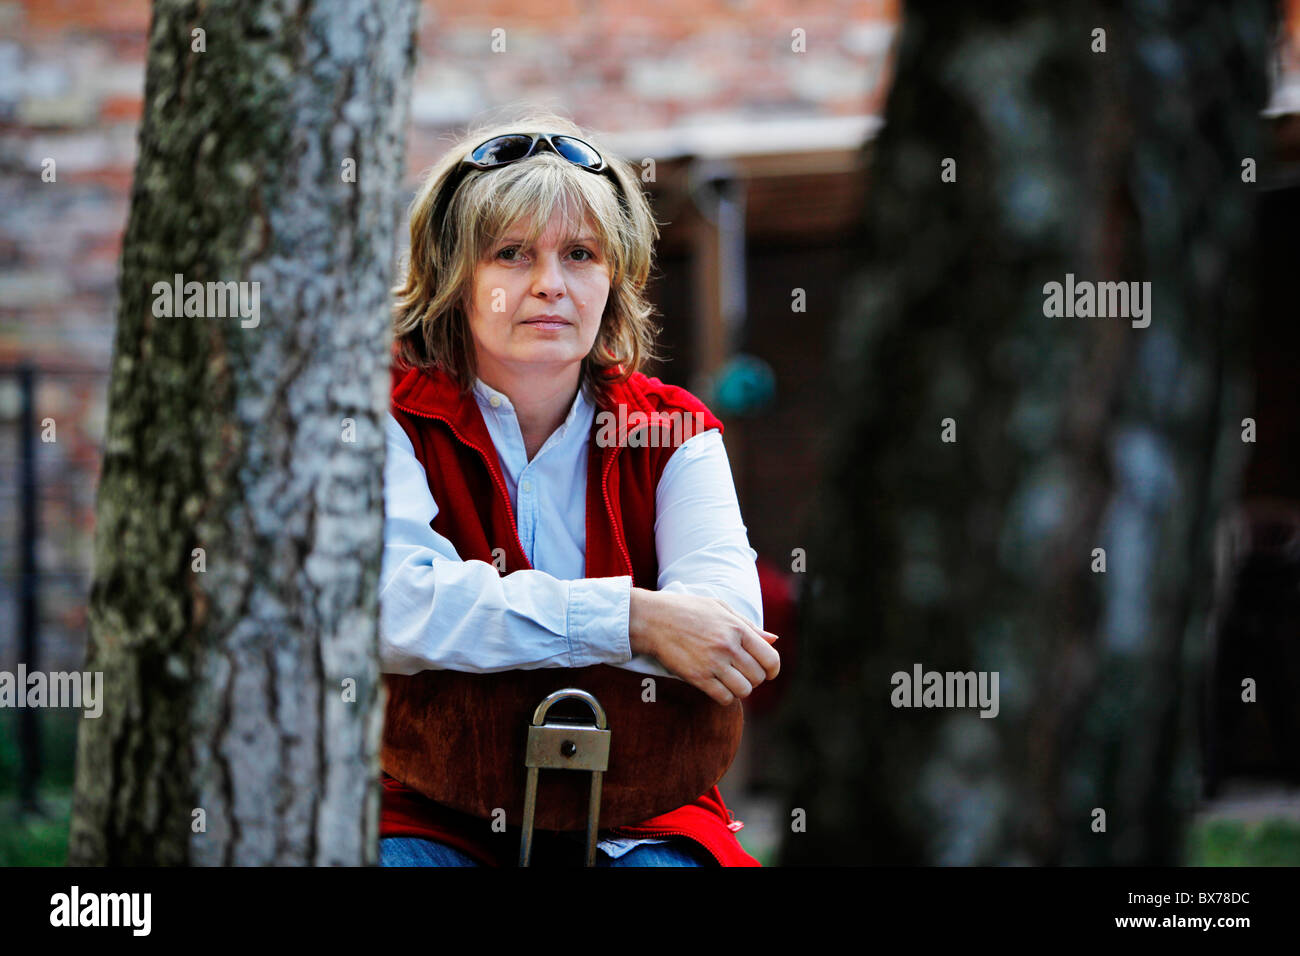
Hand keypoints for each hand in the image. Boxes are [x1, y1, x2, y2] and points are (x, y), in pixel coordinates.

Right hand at [628, 587, 779, 704]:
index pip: (770, 658)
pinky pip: (724, 698)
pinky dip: (725, 697)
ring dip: (740, 689)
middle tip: (741, 673)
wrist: (653, 619)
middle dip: (754, 678)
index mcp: (737, 628)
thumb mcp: (720, 608)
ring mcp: (713, 663)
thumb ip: (748, 625)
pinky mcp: (698, 677)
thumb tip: (774, 639)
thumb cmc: (687, 610)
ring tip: (730, 680)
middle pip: (758, 677)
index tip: (768, 673)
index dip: (773, 670)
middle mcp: (728, 646)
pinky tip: (718, 687)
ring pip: (744, 690)